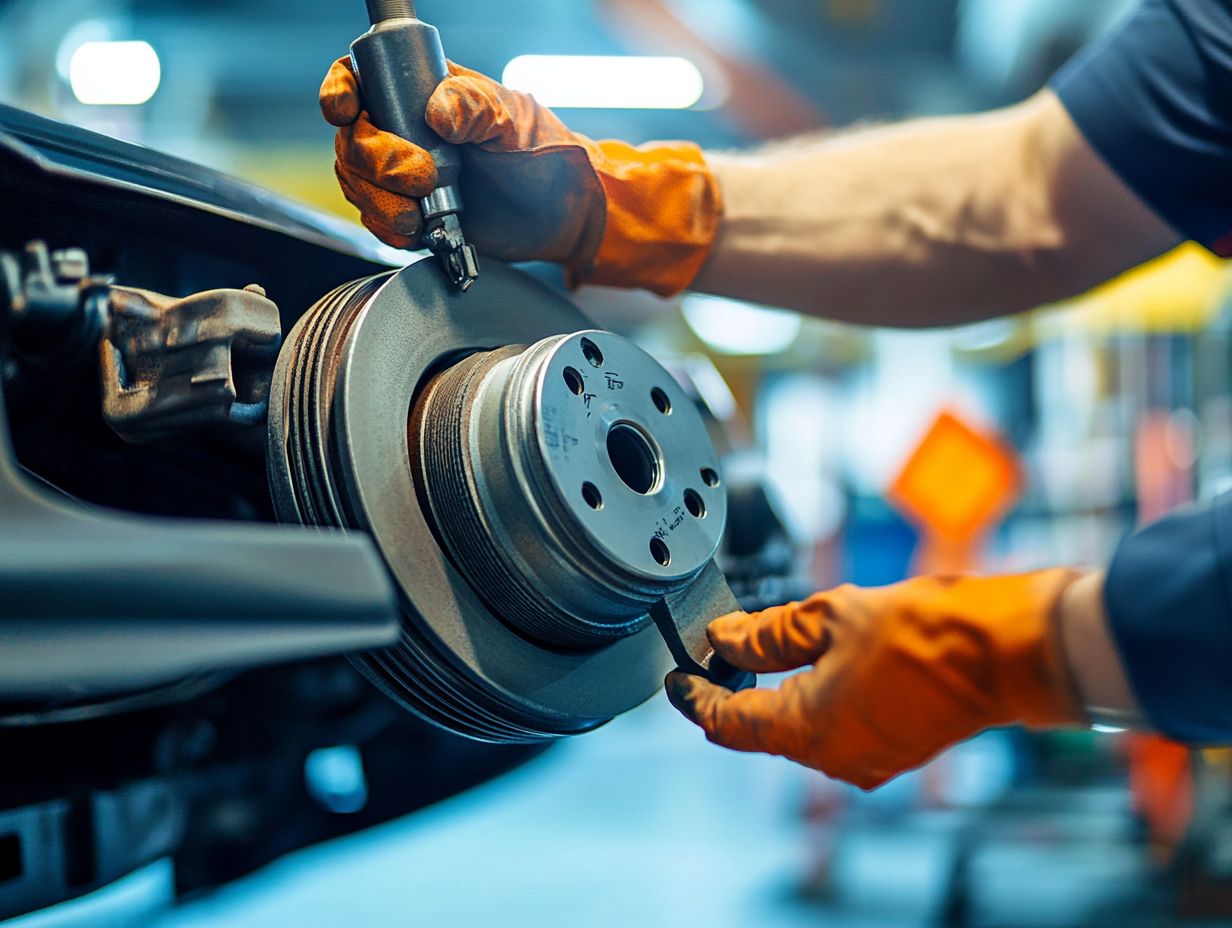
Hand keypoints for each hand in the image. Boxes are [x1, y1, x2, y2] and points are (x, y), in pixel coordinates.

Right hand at [319, 58, 721, 295]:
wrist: (564, 215)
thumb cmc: (547, 155)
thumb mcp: (515, 122)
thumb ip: (477, 107)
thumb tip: (438, 110)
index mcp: (424, 93)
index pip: (361, 79)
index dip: (341, 91)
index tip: (346, 110)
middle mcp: (406, 131)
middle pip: (351, 140)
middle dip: (376, 163)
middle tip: (423, 179)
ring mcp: (406, 174)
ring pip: (357, 183)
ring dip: (380, 202)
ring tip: (422, 213)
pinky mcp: (413, 215)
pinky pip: (377, 221)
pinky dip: (390, 229)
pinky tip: (420, 230)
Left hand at [666, 570, 1087, 789]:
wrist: (1006, 652)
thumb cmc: (927, 632)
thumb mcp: (829, 617)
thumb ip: (767, 633)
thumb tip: (726, 638)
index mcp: (807, 728)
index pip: (727, 721)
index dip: (695, 696)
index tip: (678, 678)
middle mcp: (833, 757)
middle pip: (761, 729)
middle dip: (735, 691)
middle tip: (719, 652)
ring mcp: (867, 759)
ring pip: (799, 729)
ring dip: (777, 694)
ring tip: (766, 650)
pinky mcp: (894, 750)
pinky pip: (835, 729)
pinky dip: (815, 700)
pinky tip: (818, 665)